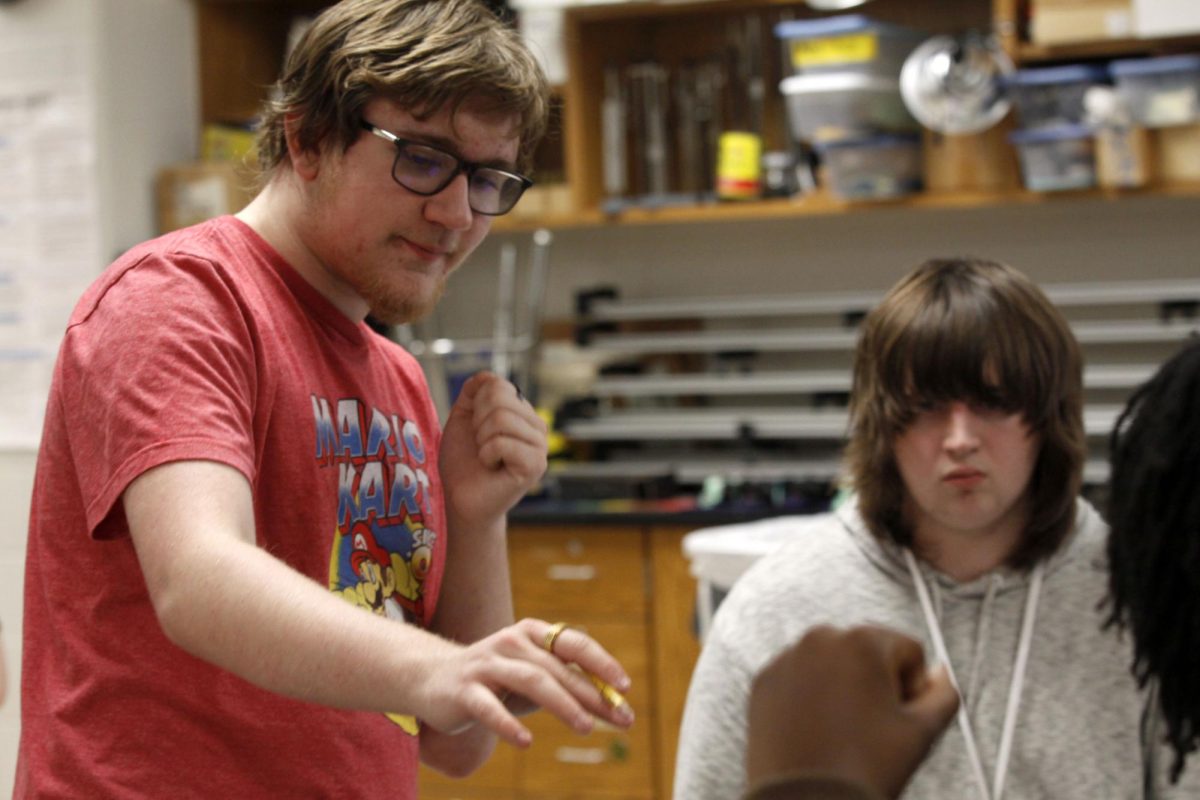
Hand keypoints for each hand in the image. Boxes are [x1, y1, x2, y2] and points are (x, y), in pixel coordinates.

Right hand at [414, 618, 633, 747]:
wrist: (432, 678)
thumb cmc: (496, 680)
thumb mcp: (534, 680)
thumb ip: (569, 688)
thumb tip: (616, 708)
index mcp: (532, 634)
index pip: (573, 643)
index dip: (601, 663)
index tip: (624, 687)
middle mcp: (511, 642)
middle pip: (557, 667)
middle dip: (591, 694)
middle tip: (619, 717)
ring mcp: (486, 665)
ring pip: (531, 680)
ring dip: (562, 703)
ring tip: (586, 727)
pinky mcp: (464, 690)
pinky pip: (488, 707)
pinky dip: (508, 723)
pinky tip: (526, 741)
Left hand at [439, 372, 547, 529]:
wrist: (462, 500)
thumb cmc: (463, 463)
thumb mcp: (463, 419)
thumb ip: (473, 393)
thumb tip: (487, 375)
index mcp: (522, 413)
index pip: (499, 385)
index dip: (476, 405)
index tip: (476, 429)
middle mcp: (536, 426)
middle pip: (499, 398)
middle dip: (478, 422)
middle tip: (481, 445)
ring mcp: (540, 446)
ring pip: (500, 418)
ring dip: (481, 440)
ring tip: (487, 457)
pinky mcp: (535, 465)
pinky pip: (502, 442)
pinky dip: (487, 455)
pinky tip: (492, 467)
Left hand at [746, 624, 958, 799]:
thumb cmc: (861, 769)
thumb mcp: (921, 733)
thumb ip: (944, 694)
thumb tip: (939, 675)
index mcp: (862, 642)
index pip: (908, 650)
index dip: (912, 687)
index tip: (899, 714)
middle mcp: (819, 639)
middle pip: (868, 653)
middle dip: (876, 683)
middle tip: (872, 726)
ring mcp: (787, 659)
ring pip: (832, 665)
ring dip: (843, 688)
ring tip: (844, 732)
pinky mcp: (764, 681)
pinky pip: (799, 679)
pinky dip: (810, 697)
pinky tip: (817, 731)